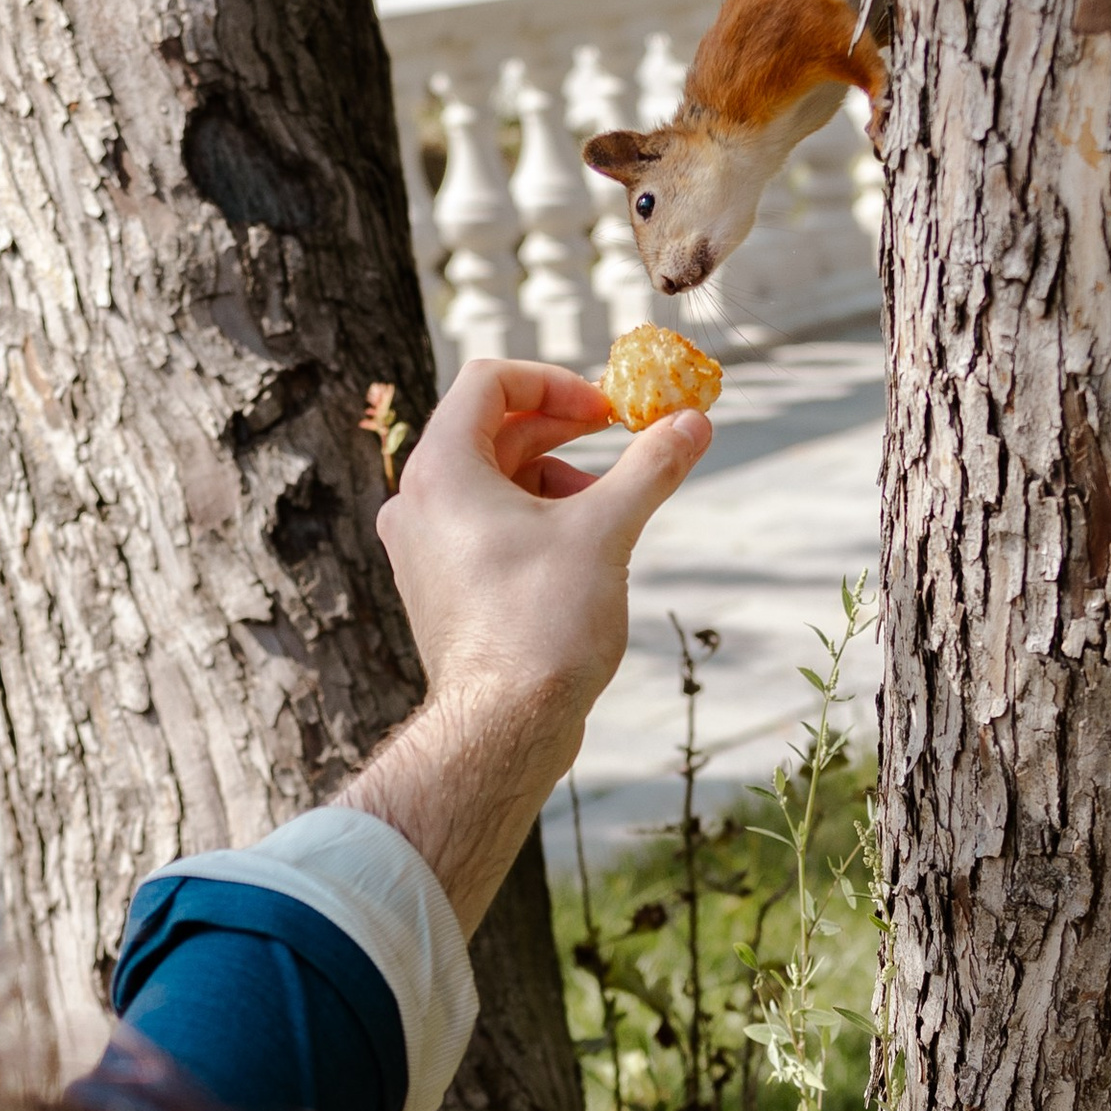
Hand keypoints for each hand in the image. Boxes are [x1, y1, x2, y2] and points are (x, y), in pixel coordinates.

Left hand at [339, 358, 709, 933]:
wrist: (502, 729)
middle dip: (562, 432)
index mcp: (441, 469)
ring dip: (551, 478)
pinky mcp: (437, 588)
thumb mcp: (607, 532)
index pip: (489, 381)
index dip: (555, 382)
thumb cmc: (543, 625)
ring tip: (605, 510)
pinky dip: (530, 520)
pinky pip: (482, 527)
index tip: (607, 410)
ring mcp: (421, 549)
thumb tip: (694, 422)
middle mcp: (416, 502)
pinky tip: (579, 552)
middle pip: (490, 431)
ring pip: (489, 483)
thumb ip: (651, 467)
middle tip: (620, 441)